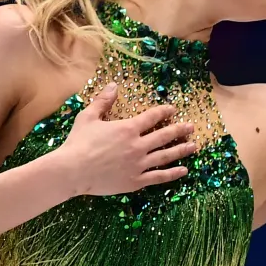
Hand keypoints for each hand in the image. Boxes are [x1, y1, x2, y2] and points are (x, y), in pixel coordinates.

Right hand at [55, 83, 197, 196]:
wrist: (72, 171)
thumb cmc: (78, 143)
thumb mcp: (88, 117)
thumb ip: (103, 101)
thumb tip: (113, 85)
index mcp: (128, 129)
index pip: (152, 117)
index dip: (164, 112)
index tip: (173, 109)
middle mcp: (138, 146)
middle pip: (164, 136)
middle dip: (179, 130)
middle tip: (191, 127)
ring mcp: (138, 164)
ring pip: (166, 156)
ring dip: (181, 150)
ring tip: (193, 146)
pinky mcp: (135, 180)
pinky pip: (159, 177)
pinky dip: (172, 174)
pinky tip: (183, 170)